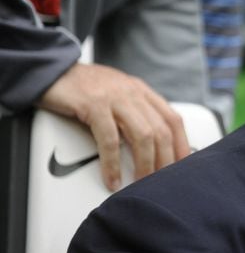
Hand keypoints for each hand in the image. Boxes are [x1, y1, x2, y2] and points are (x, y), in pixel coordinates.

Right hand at [38, 63, 189, 190]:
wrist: (51, 69)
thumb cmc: (84, 87)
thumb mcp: (117, 94)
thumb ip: (135, 112)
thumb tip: (152, 142)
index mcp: (142, 92)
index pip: (173, 119)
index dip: (182, 144)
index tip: (183, 165)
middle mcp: (133, 93)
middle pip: (161, 130)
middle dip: (165, 159)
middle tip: (162, 181)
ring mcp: (115, 98)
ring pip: (143, 135)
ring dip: (145, 163)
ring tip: (141, 183)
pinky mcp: (94, 105)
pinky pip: (110, 139)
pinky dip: (113, 163)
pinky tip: (112, 178)